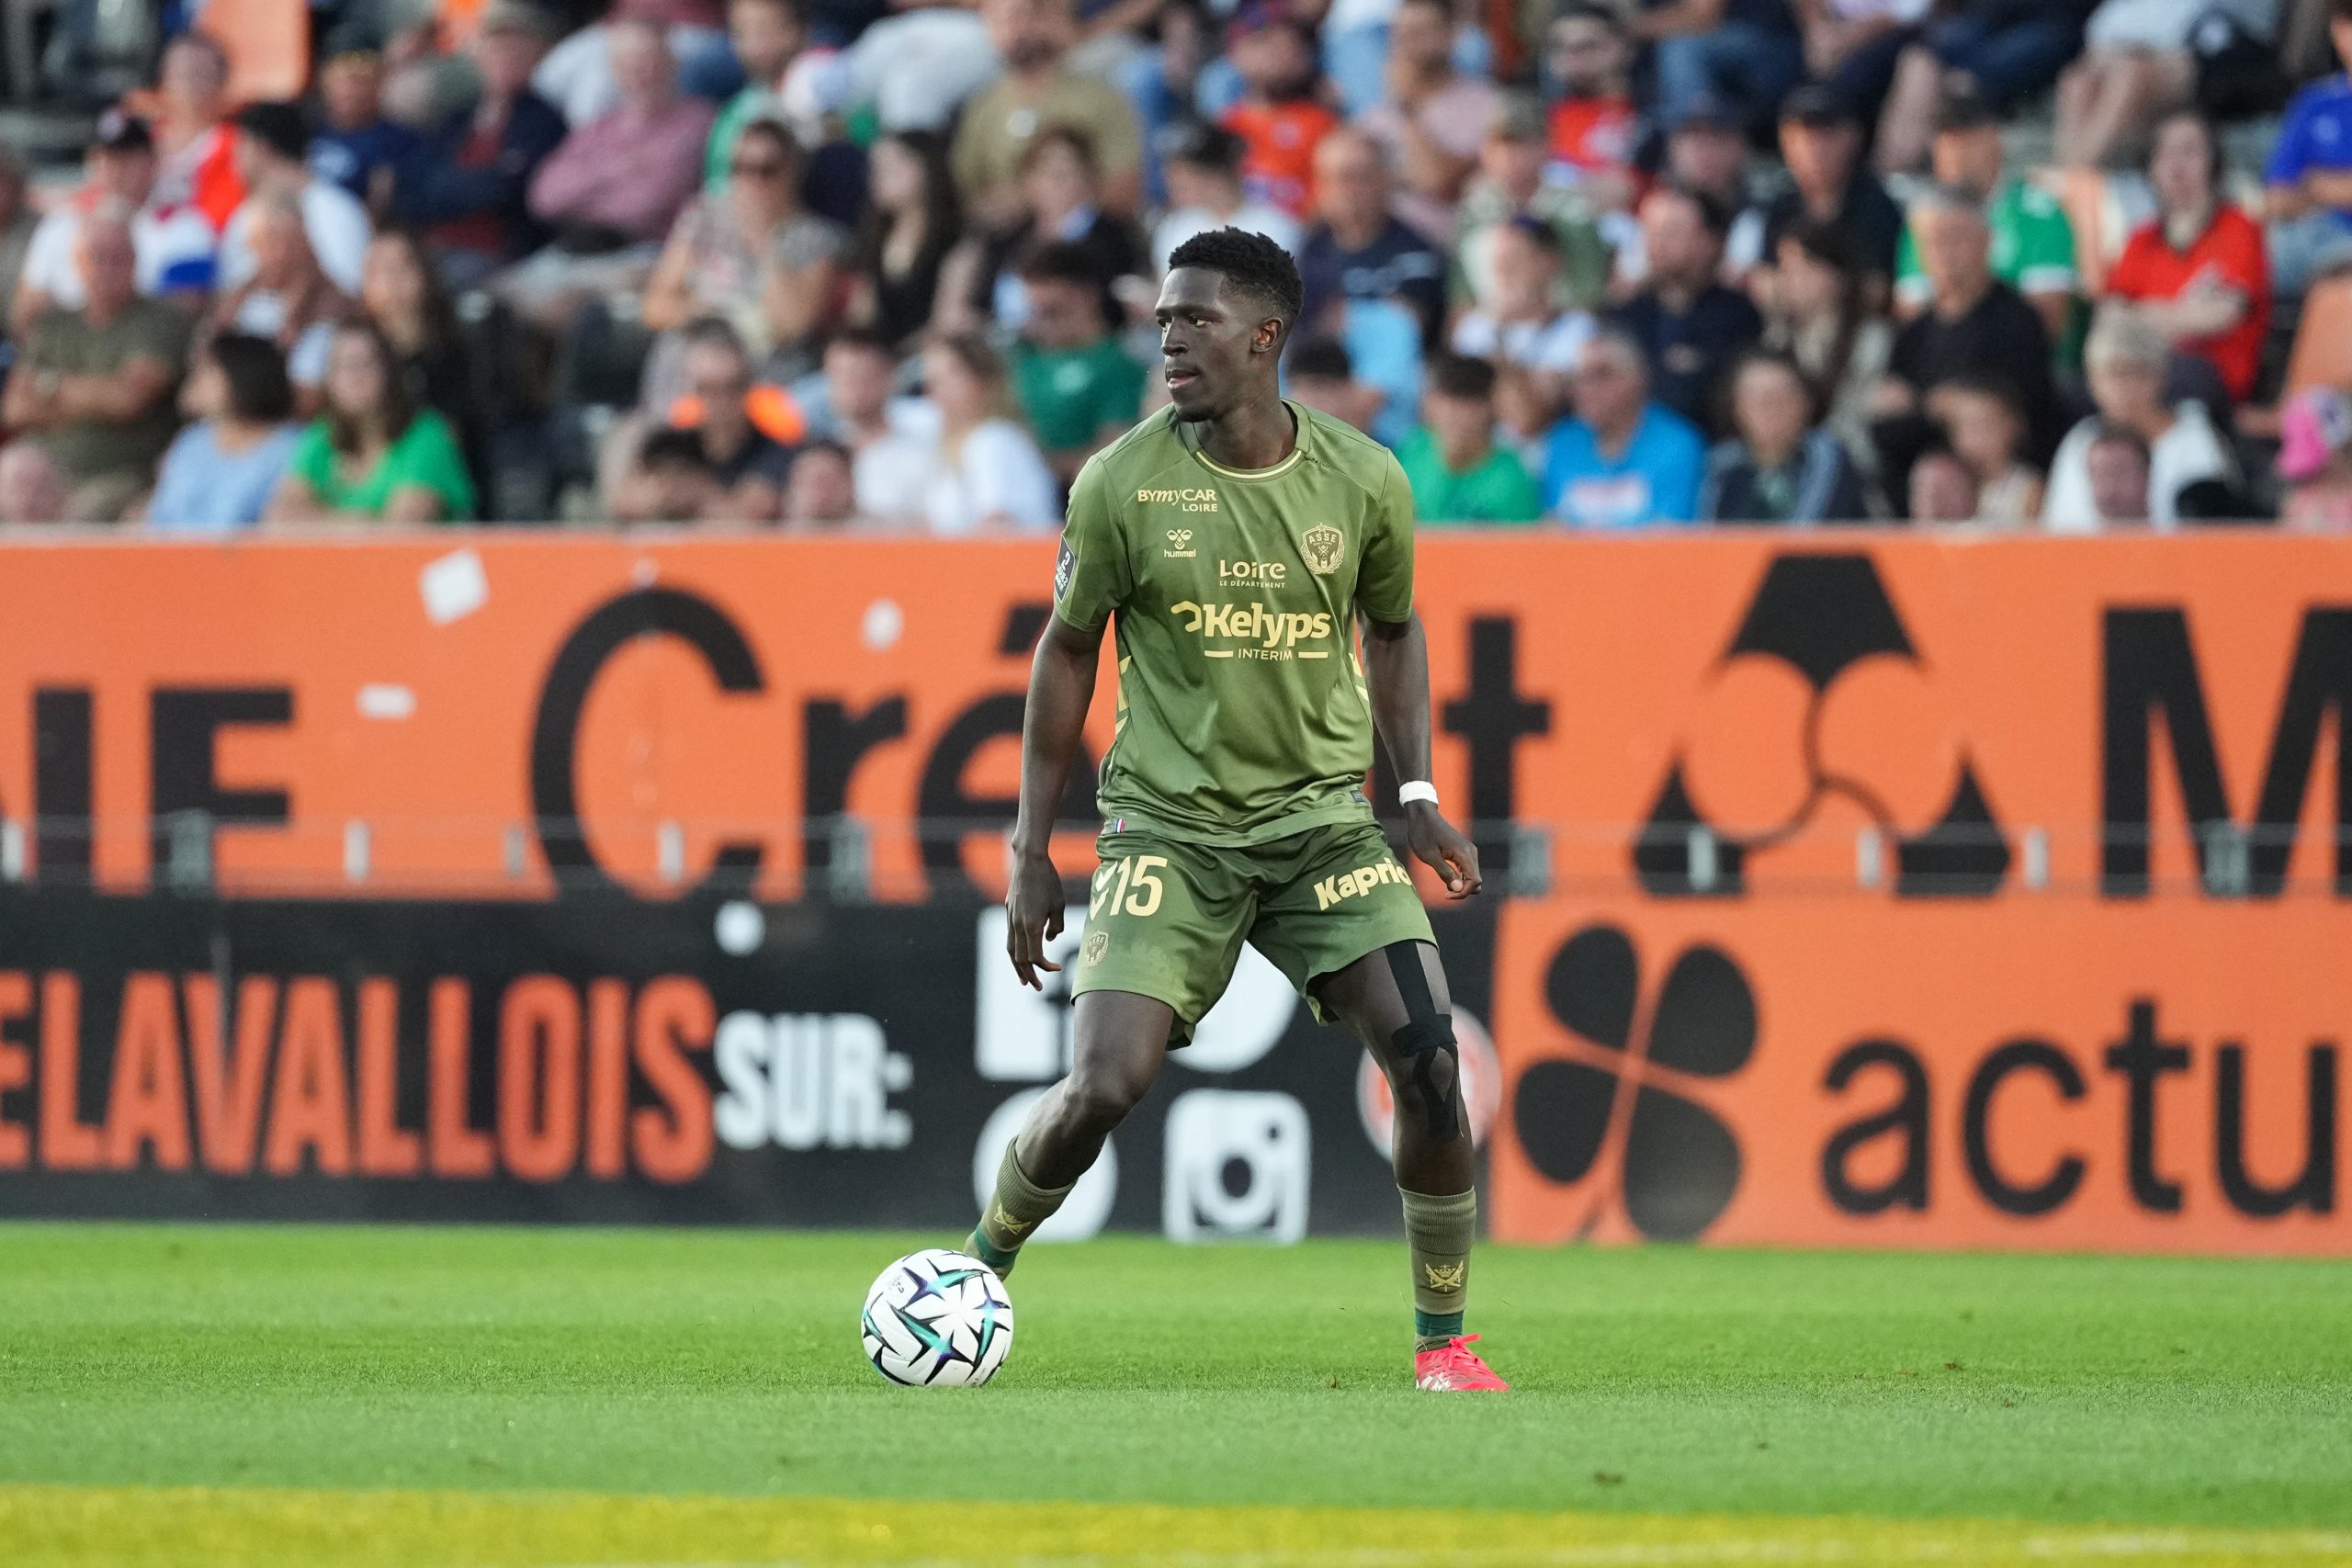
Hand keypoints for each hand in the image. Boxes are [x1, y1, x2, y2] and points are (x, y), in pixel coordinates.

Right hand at [1005, 850, 1065, 989]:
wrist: (1029, 860)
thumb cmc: (1048, 881)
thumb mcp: (1059, 905)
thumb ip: (1056, 926)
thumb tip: (1049, 940)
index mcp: (1031, 925)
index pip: (1034, 957)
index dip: (1045, 966)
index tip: (1058, 968)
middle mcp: (1018, 925)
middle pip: (1019, 958)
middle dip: (1029, 974)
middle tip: (1037, 987)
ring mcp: (1011, 919)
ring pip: (1010, 950)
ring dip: (1017, 967)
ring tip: (1023, 979)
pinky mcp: (1009, 912)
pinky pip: (1009, 938)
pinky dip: (1014, 951)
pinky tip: (1019, 955)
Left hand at [1406, 802, 1482, 897]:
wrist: (1422, 815)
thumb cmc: (1422, 834)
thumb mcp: (1429, 857)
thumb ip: (1445, 873)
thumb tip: (1458, 889)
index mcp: (1464, 853)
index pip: (1475, 881)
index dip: (1463, 893)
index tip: (1446, 895)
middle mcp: (1471, 852)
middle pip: (1476, 881)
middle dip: (1463, 890)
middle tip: (1444, 891)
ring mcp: (1469, 851)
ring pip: (1473, 876)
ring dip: (1461, 884)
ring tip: (1444, 883)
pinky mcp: (1464, 851)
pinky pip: (1468, 869)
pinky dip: (1460, 877)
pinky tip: (1447, 876)